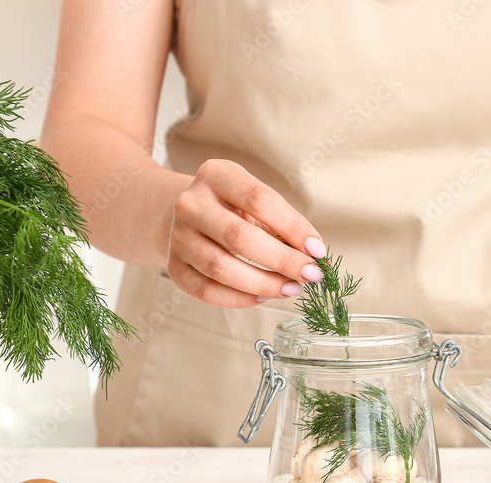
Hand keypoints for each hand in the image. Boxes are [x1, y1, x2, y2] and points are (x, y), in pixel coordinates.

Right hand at [166, 159, 325, 306]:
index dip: (293, 227)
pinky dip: (239, 299)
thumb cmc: (233, 208)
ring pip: (221, 268)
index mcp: (216, 175)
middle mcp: (190, 203)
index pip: (260, 200)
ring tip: (291, 288)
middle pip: (239, 237)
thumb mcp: (255, 200)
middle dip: (282, 261)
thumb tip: (315, 256)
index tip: (318, 250)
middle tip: (310, 275)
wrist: (187, 215)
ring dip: (264, 284)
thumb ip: (283, 223)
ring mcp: (177, 236)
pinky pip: (206, 291)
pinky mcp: (173, 267)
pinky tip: (263, 297)